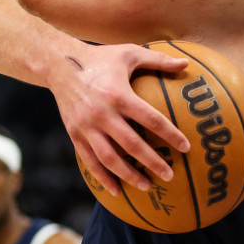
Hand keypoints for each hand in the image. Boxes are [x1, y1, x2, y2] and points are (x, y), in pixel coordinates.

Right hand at [48, 43, 189, 192]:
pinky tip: (117, 190)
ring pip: (109, 158)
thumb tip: (186, 64)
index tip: (186, 147)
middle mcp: (102, 113)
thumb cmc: (100, 58)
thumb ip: (158, 60)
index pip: (151, 119)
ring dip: (128, 174)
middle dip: (152, 162)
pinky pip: (89, 160)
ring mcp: (86, 126)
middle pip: (131, 144)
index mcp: (119, 95)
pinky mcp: (74, 134)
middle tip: (170, 176)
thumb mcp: (129, 53)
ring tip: (146, 186)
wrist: (58, 63)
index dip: (170, 135)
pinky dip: (102, 177)